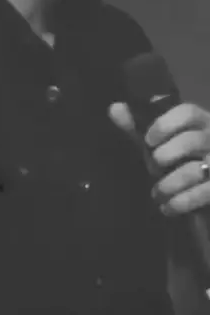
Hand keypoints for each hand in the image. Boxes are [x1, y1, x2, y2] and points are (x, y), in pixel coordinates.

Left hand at [109, 102, 209, 216]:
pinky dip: (180, 202)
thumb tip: (114, 107)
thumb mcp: (159, 143)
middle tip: (153, 169)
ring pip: (193, 170)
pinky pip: (202, 193)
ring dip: (168, 184)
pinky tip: (167, 208)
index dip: (165, 125)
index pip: (187, 112)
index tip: (148, 140)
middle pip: (192, 140)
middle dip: (165, 156)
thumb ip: (138, 127)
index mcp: (200, 122)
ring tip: (156, 194)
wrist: (203, 192)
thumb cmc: (178, 160)